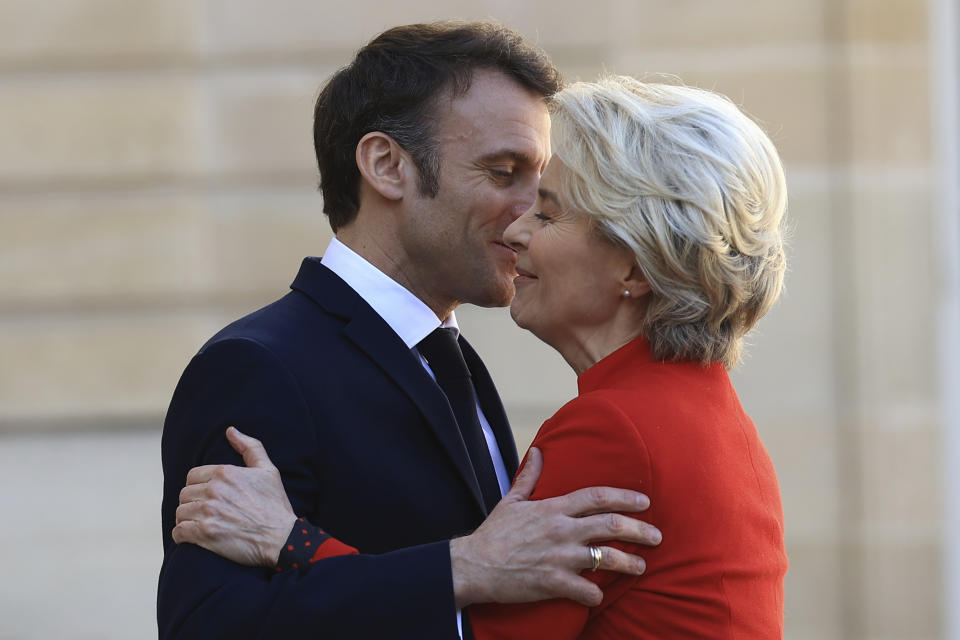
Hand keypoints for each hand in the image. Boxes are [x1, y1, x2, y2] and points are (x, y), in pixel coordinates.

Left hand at [172, 427, 296, 566]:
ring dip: (187, 518)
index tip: (207, 496)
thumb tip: (230, 430)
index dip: (198, 486)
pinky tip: (193, 536)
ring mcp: (208, 512)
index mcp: (225, 472)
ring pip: (180, 512)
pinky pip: (179, 531)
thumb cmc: (275, 504)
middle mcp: (214, 490)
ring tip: (199, 523)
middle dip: (192, 502)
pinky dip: (182, 535)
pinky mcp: (205, 534)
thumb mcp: (268, 470)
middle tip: (204, 511)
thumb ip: (249, 447)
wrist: (282, 538)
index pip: (192, 476)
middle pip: (184, 494)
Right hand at [450, 447, 660, 608]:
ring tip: (641, 566)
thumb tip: (538, 451)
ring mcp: (559, 557)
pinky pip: (586, 590)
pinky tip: (600, 596)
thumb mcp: (511, 500)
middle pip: (611, 525)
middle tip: (657, 536)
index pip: (597, 496)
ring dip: (629, 562)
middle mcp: (561, 530)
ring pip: (606, 558)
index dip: (625, 497)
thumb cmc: (493, 534)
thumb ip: (529, 476)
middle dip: (639, 530)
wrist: (472, 565)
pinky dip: (597, 594)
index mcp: (553, 508)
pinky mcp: (553, 583)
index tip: (645, 502)